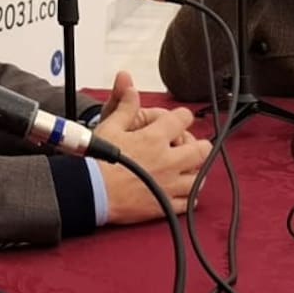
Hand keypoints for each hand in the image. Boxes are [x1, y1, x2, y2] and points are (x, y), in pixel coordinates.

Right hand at [94, 72, 211, 221]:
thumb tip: (131, 88)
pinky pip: (188, 202)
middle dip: (199, 146)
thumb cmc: (98, 160)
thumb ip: (125, 106)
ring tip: (187, 169)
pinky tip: (181, 191)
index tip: (179, 119)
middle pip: (201, 151)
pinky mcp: (164, 205)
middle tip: (189, 146)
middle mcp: (168, 161)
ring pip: (199, 178)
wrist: (92, 191)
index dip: (182, 116)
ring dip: (195, 172)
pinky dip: (188, 197)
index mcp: (155, 138)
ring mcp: (169, 184)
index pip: (182, 119)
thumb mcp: (109, 126)